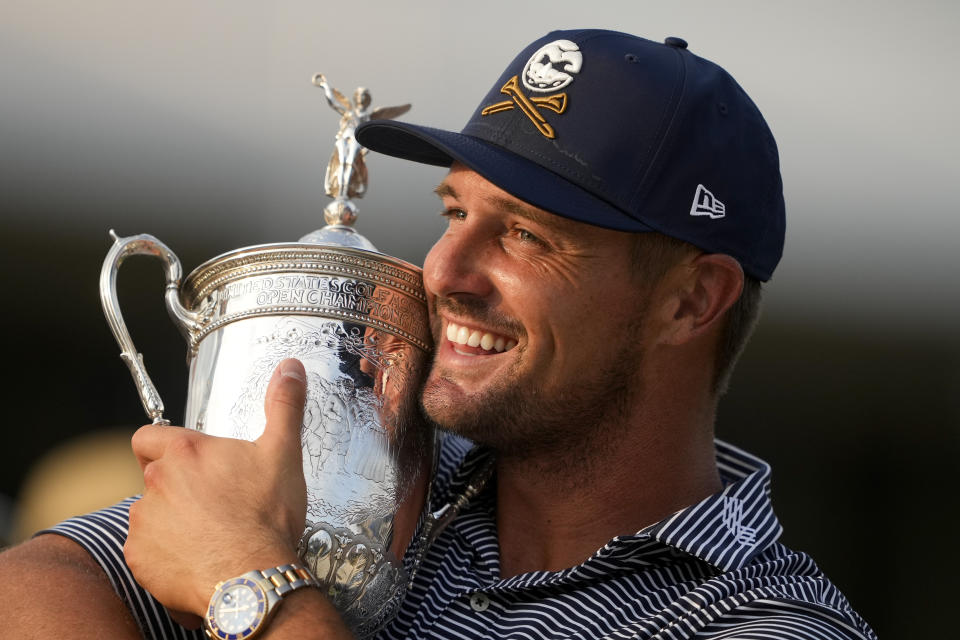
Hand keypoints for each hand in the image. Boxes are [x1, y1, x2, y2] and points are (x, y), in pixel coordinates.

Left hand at [125, 359, 308, 619]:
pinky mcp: (140, 559)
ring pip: (151, 516)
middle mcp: (156, 483)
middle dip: (179, 489)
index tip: (182, 459)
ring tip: (210, 535)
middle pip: (155, 478)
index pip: (148, 436)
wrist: (252, 576)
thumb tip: (290, 368)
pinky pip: (147, 553)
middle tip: (215, 502)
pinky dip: (167, 556)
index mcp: (185, 452)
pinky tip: (199, 559)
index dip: (161, 445)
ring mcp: (144, 522)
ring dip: (172, 522)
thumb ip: (283, 406)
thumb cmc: (265, 516)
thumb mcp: (283, 452)